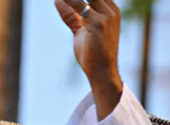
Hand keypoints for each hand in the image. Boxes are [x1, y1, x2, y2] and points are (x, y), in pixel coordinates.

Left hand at [55, 0, 122, 118]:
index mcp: (111, 10)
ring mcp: (106, 17)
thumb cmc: (93, 54)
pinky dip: (67, 2)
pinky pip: (78, 6)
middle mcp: (111, 11)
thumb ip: (72, 16)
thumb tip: (57, 1)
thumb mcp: (82, 30)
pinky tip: (58, 1)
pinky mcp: (97, 24)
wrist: (102, 72)